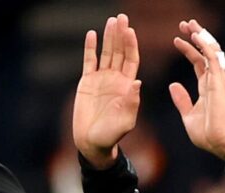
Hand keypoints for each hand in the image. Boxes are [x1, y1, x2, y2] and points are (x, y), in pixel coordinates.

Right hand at [73, 14, 141, 168]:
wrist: (92, 142)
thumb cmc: (112, 135)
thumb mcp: (126, 121)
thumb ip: (132, 102)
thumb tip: (137, 82)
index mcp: (128, 86)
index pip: (132, 60)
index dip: (132, 45)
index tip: (130, 31)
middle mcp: (116, 79)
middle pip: (120, 52)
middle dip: (121, 35)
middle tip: (121, 17)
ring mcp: (101, 79)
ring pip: (106, 53)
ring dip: (108, 37)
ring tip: (110, 21)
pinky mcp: (87, 82)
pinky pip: (89, 61)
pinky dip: (90, 48)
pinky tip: (92, 34)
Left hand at [169, 20, 224, 162]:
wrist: (218, 142)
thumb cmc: (206, 134)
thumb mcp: (188, 115)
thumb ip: (182, 100)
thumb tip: (173, 85)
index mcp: (206, 88)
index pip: (198, 63)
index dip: (188, 50)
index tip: (176, 40)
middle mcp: (213, 81)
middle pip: (205, 52)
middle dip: (195, 37)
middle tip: (185, 23)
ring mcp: (217, 80)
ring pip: (210, 51)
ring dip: (200, 36)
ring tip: (189, 24)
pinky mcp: (219, 82)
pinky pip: (213, 59)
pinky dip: (205, 46)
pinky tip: (197, 36)